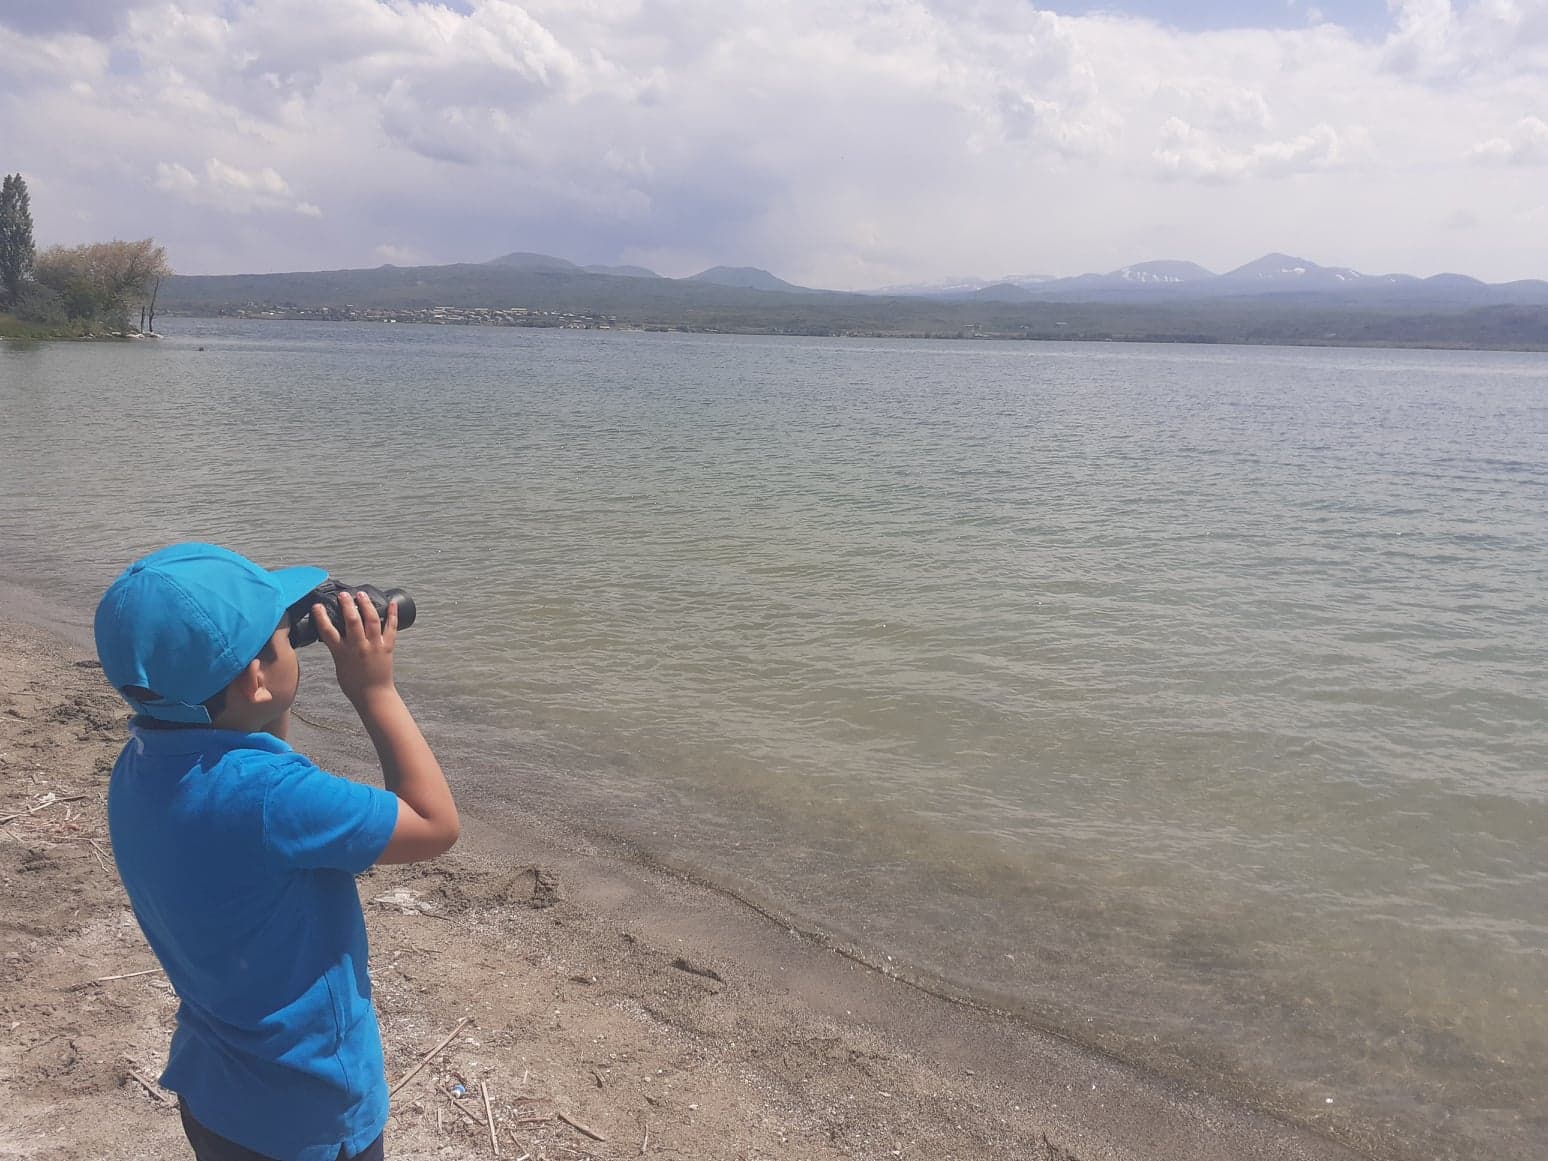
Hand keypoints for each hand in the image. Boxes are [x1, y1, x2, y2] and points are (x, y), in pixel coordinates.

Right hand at [314, 591, 397, 705]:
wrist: (373, 696)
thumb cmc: (353, 684)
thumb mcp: (338, 665)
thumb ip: (337, 649)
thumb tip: (333, 635)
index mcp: (342, 653)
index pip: (327, 631)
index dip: (321, 616)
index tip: (317, 605)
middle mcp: (358, 647)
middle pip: (351, 621)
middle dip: (347, 604)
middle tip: (343, 594)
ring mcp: (374, 646)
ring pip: (371, 620)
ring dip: (366, 604)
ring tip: (361, 594)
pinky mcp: (387, 647)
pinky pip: (391, 627)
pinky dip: (392, 614)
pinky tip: (392, 603)